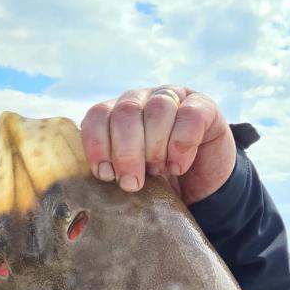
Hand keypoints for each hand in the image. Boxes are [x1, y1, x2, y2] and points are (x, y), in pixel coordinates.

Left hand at [80, 87, 236, 205]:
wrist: (200, 189)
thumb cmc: (154, 186)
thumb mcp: (126, 180)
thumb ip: (108, 174)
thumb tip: (85, 190)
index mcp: (114, 116)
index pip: (97, 115)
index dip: (97, 144)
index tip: (104, 175)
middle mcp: (141, 101)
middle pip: (126, 112)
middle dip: (126, 152)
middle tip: (132, 183)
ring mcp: (172, 99)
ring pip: (158, 109)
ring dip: (155, 147)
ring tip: (158, 173)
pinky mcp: (203, 107)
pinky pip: (189, 116)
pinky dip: (181, 145)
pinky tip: (178, 167)